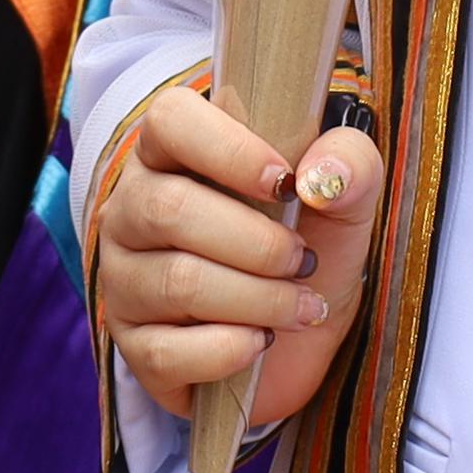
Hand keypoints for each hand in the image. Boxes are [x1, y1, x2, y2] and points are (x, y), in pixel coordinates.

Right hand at [96, 75, 379, 441]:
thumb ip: (349, 163)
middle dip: (258, 244)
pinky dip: (228, 350)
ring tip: (302, 307)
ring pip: (176, 283)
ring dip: (259, 300)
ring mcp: (123, 280)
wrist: (302, 338)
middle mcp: (131, 210)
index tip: (285, 184)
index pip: (170, 120)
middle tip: (304, 261)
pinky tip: (261, 343)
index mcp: (172, 154)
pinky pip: (168, 351)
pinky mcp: (133, 347)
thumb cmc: (308, 247)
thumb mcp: (343, 199)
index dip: (229, 149)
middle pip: (170, 209)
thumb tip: (322, 176)